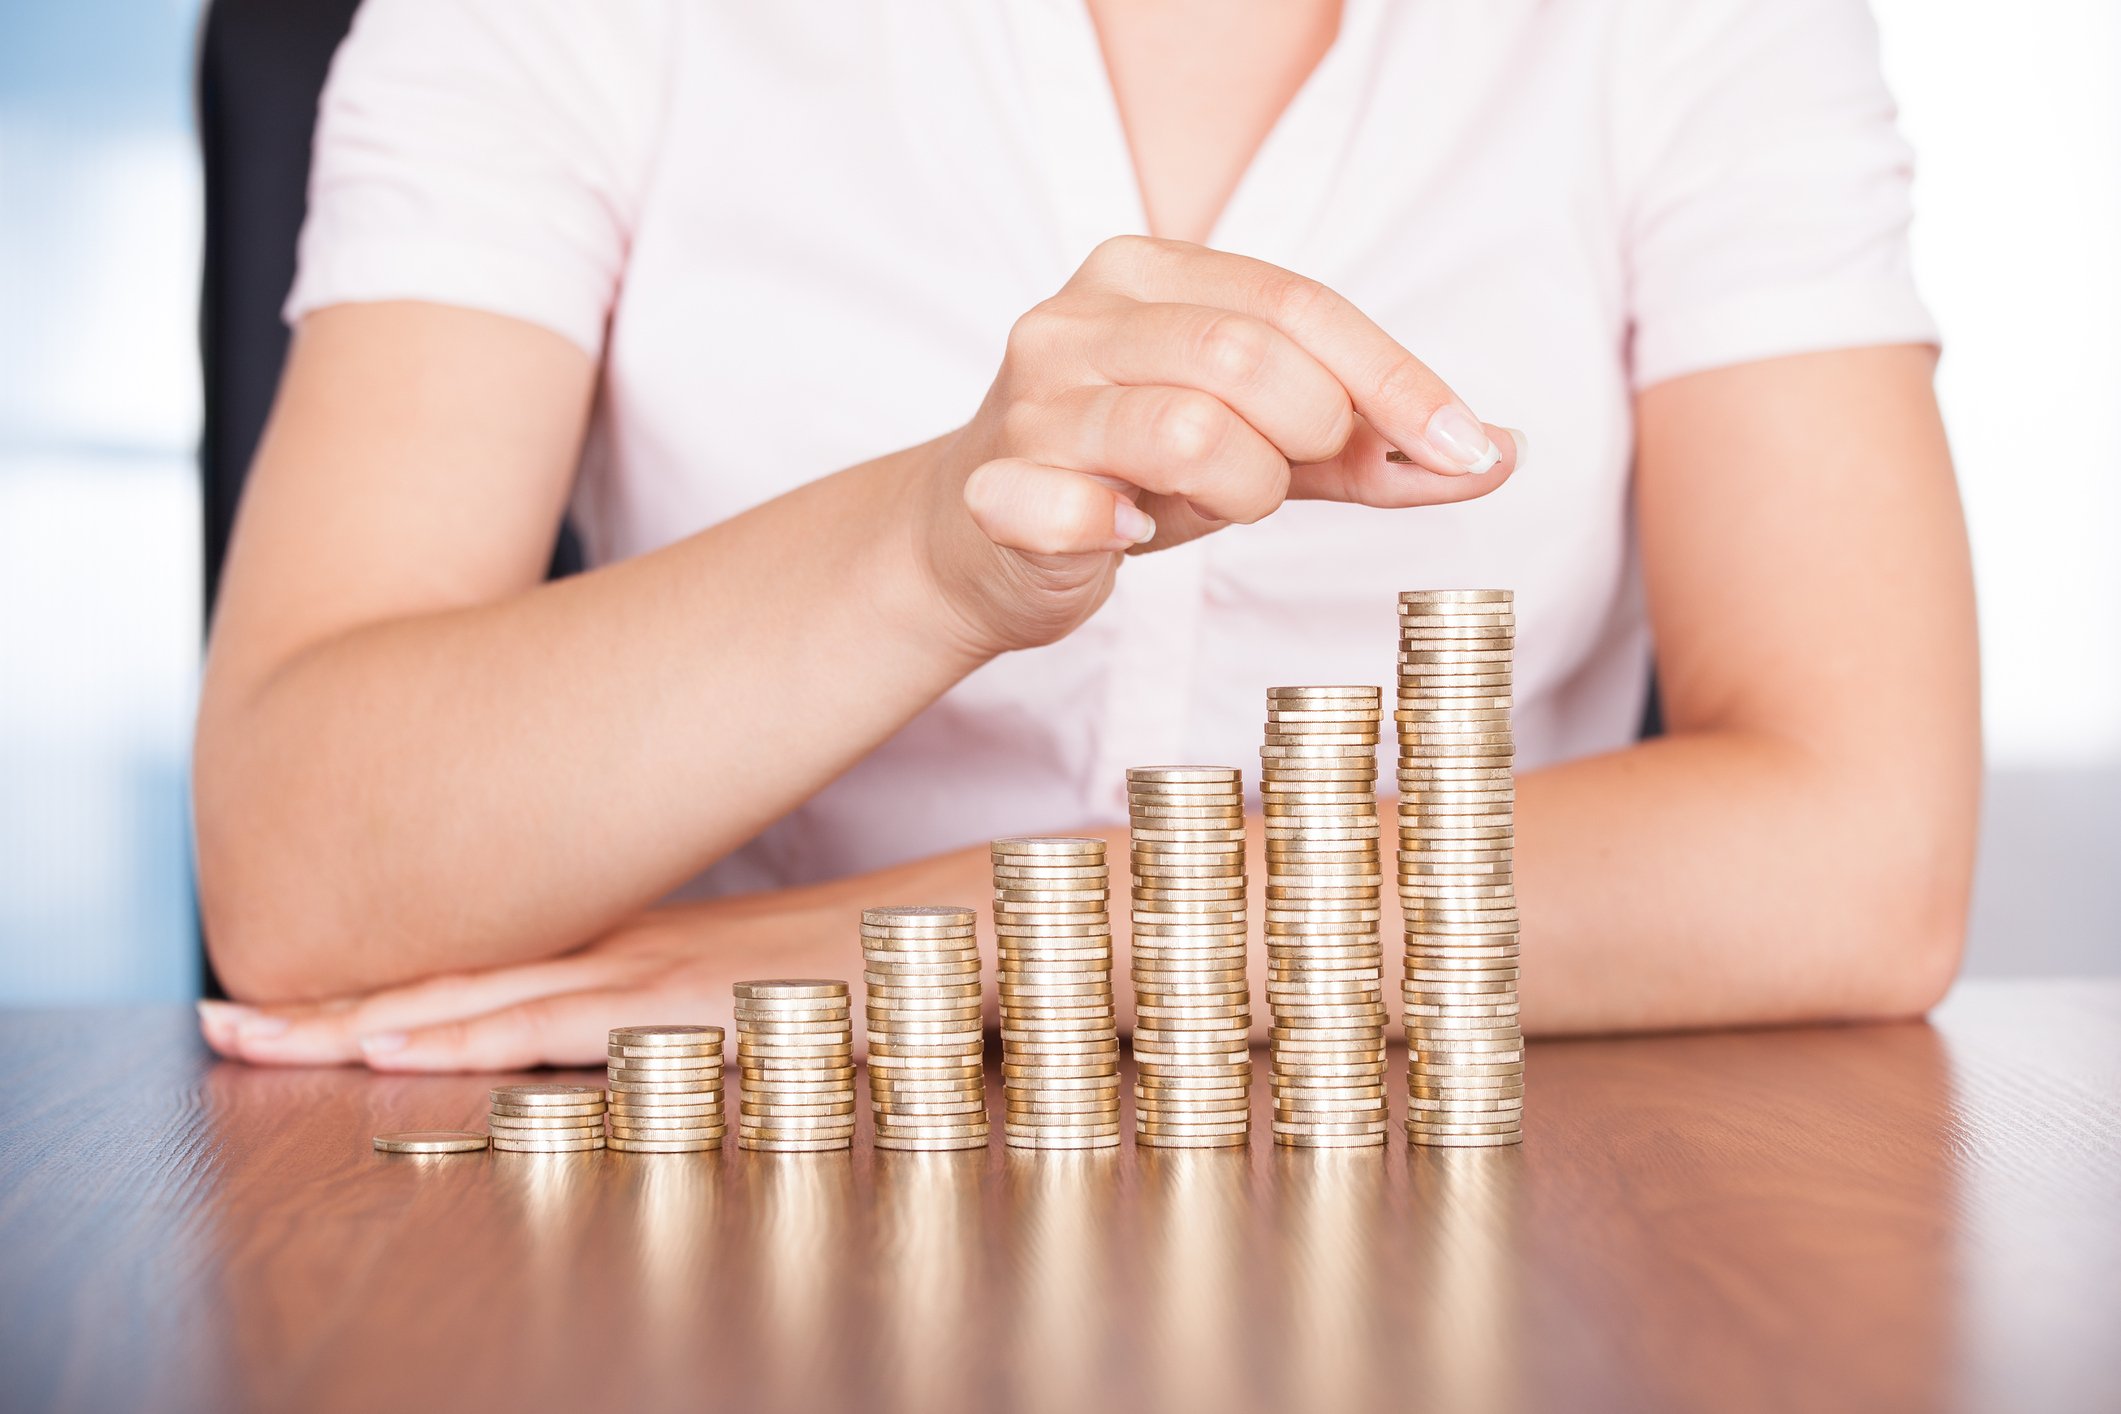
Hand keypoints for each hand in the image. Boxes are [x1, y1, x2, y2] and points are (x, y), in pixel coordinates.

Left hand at [196, 897, 851, 1071]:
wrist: (983, 917)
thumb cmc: (896, 959)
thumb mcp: (784, 991)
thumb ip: (720, 1013)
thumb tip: (675, 1047)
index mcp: (645, 951)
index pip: (492, 969)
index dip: (388, 988)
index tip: (293, 1004)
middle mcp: (633, 951)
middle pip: (459, 978)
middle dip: (334, 1006)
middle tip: (220, 1020)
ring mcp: (661, 968)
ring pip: (487, 992)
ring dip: (368, 1016)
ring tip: (258, 1032)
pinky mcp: (698, 994)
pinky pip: (567, 1015)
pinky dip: (476, 1024)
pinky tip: (401, 1036)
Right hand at [916, 235, 1525, 653]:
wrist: (974, 542)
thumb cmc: (1127, 477)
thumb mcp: (1255, 447)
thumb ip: (1363, 447)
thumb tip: (1495, 452)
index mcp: (1141, 275)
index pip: (1297, 305)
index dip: (1397, 379)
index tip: (1469, 448)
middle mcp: (1075, 320)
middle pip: (1248, 357)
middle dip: (1311, 433)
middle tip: (1293, 475)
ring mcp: (1029, 404)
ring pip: (1186, 432)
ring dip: (1239, 490)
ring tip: (1218, 504)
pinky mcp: (994, 489)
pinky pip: (1082, 509)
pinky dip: (1125, 530)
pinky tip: (1127, 531)